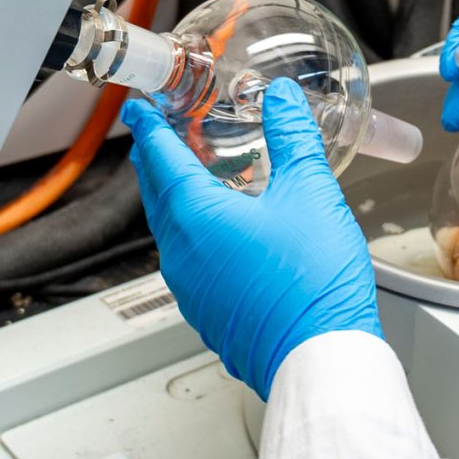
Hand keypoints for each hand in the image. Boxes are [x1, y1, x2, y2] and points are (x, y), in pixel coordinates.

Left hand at [124, 79, 383, 397]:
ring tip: (196, 177)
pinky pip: (188, 261)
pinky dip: (195, 233)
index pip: (157, 157)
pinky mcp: (207, 312)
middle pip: (157, 194)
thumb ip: (294, 138)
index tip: (140, 110)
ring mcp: (190, 288)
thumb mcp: (311, 193)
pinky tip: (225, 231)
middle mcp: (181, 253)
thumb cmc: (311, 284)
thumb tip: (283, 99)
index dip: (149, 127)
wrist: (318, 358)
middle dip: (158, 160)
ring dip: (177, 198)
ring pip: (171, 230)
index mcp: (195, 216)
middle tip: (164, 136)